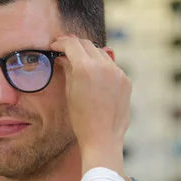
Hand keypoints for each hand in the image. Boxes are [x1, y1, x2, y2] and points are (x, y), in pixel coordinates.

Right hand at [50, 36, 130, 175]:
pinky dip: (101, 66)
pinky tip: (94, 75)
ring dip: (89, 54)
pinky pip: (112, 66)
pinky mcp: (126, 80)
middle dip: (74, 45)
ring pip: (101, 53)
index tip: (54, 45)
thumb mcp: (70, 92)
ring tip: (79, 61)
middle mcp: (104, 66)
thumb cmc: (81, 119)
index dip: (60, 43)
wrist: (103, 137)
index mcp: (86, 68)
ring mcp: (117, 72)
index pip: (72, 44)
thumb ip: (68, 70)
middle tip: (64, 49)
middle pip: (87, 44)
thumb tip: (64, 58)